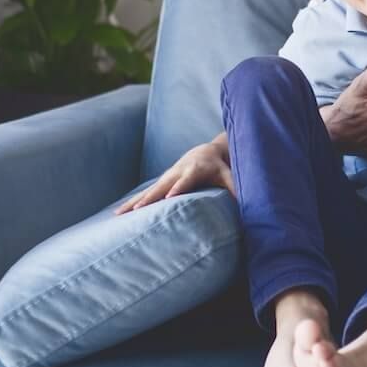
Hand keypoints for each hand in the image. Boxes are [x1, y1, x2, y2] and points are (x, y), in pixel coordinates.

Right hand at [116, 136, 233, 212]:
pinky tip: (117, 214)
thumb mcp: (230, 174)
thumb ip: (237, 187)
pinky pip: (144, 193)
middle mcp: (177, 173)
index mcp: (195, 170)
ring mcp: (166, 177)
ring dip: (133, 203)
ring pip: (148, 191)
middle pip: (161, 186)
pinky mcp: (160, 182)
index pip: (186, 181)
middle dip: (150, 198)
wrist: (205, 152)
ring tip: (117, 215)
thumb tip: (249, 202)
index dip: (178, 188)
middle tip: (136, 211)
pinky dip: (131, 202)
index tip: (168, 198)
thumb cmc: (220, 166)